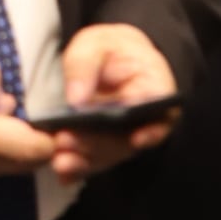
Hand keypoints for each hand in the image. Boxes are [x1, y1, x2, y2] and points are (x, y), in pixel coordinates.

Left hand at [49, 26, 178, 182]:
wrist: (110, 61)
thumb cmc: (108, 50)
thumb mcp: (94, 44)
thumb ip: (84, 65)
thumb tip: (76, 100)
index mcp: (155, 88)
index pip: (159, 112)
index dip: (151, 129)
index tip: (134, 139)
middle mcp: (147, 120)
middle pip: (128, 138)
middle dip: (98, 145)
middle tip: (68, 143)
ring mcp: (129, 137)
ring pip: (112, 154)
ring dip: (87, 162)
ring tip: (61, 162)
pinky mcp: (111, 148)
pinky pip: (99, 160)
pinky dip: (82, 168)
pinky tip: (64, 175)